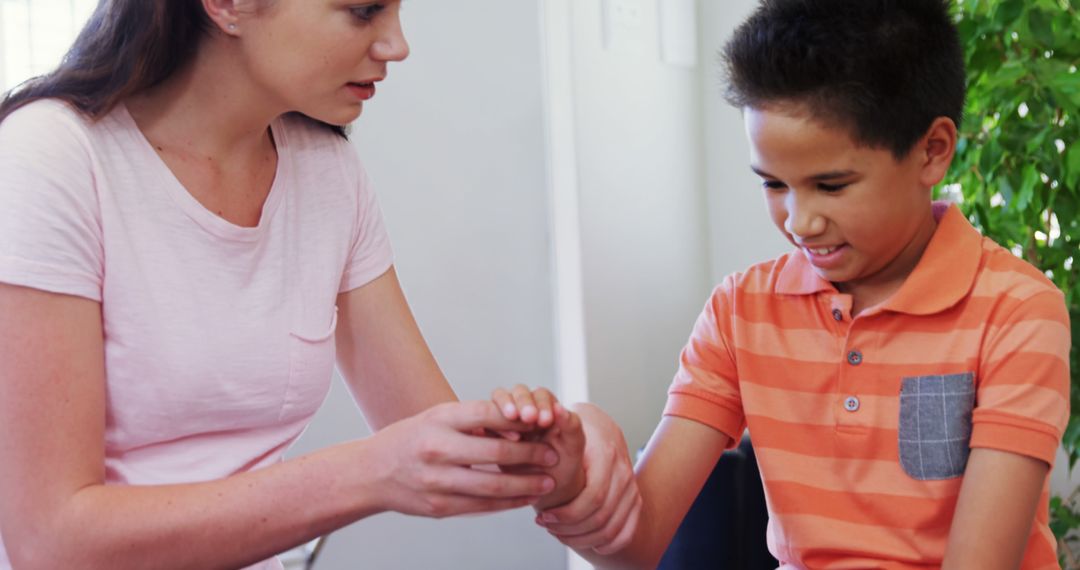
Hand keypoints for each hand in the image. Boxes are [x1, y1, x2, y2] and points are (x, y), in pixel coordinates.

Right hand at [366, 400, 559, 517]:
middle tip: (552, 455)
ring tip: (547, 481)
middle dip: (530, 455)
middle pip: (495, 452)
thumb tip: (518, 427)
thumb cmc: (412, 439)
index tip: (540, 424)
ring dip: (526, 484)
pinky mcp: (439, 506)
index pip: (487, 414)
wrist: (371, 472)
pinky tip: (524, 498)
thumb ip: (474, 421)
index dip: (518, 420)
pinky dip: (508, 502)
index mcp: (439, 420)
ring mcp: (437, 480)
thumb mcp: (437, 417)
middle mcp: (437, 448)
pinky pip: (481, 506)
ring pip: (493, 485)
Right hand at [490, 386, 585, 509]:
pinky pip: (483, 426)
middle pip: (515, 393)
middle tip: (528, 419)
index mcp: (544, 406)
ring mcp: (504, 421)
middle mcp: (522, 409)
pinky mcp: (489, 435)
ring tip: (515, 436)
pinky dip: (490, 431)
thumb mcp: (573, 447)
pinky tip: (498, 444)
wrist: (547, 487)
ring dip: (503, 415)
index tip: (545, 421)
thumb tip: (561, 408)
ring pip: (496, 406)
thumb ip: (572, 427)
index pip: (538, 393)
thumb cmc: (564, 464)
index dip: (539, 403)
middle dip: (522, 404)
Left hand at [536, 403, 641, 554]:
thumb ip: (558, 427)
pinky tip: (592, 547)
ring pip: (613, 528)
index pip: (593, 497)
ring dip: (584, 539)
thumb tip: (551, 414)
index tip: (542, 516)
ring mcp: (632, 488)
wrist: (601, 427)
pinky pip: (628, 531)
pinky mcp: (635, 499)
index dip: (566, 514)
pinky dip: (611, 544)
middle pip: (602, 517)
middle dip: (570, 529)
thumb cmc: (576, 429)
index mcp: (606, 456)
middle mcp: (624, 473)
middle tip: (546, 526)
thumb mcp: (565, 425)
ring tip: (560, 535)